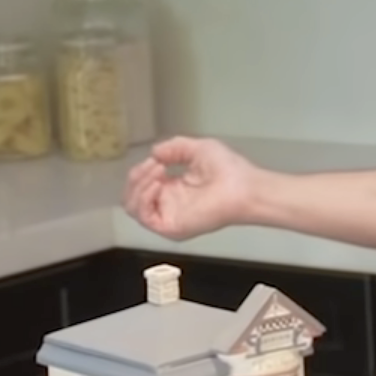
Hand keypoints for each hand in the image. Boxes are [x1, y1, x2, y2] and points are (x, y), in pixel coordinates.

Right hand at [122, 137, 258, 240]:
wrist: (244, 187)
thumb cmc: (229, 170)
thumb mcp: (196, 149)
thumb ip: (173, 148)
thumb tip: (154, 152)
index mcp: (172, 189)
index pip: (141, 185)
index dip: (141, 170)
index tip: (155, 157)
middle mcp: (168, 204)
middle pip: (131, 197)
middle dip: (135, 177)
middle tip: (153, 165)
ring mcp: (169, 217)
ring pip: (133, 208)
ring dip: (138, 186)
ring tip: (157, 171)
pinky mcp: (172, 227)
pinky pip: (144, 217)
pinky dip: (144, 198)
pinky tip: (157, 184)